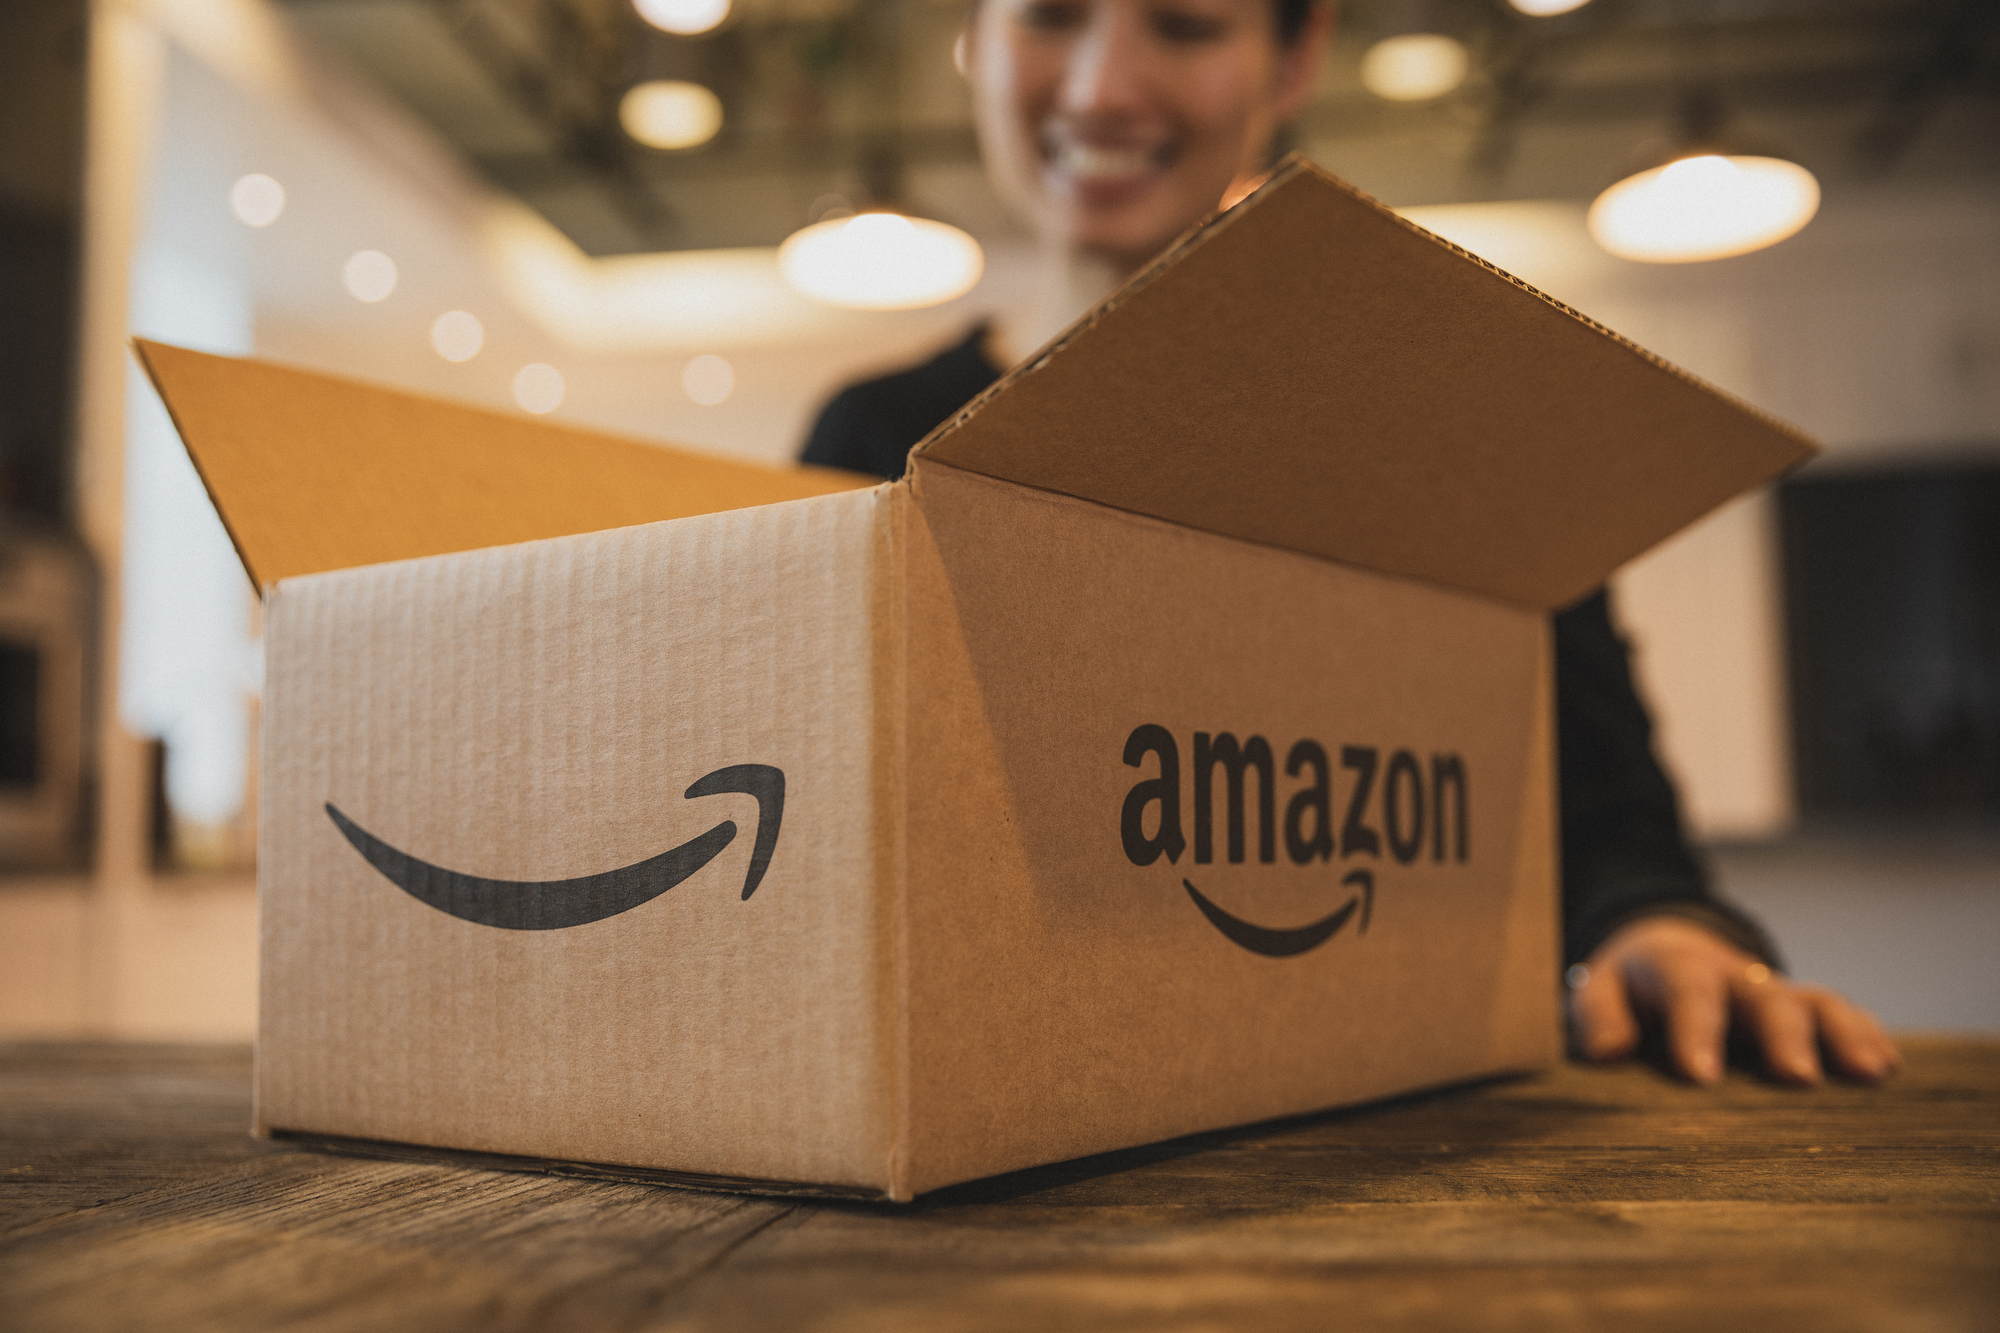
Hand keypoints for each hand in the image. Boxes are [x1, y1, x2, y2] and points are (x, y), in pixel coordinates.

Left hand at [1566, 915, 1900, 1085]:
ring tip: (1871, 1073)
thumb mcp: (1599, 988)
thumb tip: (1609, 1051)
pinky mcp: (1803, 1012)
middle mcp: (1735, 977)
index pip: (1688, 991)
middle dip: (1783, 1034)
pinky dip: (1866, 1035)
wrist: (1667, 954)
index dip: (1695, 1029)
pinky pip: (1841, 1015)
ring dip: (1844, 1034)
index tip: (1699, 1076)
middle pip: (1765, 996)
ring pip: (1815, 1002)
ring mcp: (1774, 993)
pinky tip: (1889, 1069)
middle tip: (1797, 1078)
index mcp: (1678, 967)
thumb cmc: (1629, 988)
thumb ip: (1597, 1013)